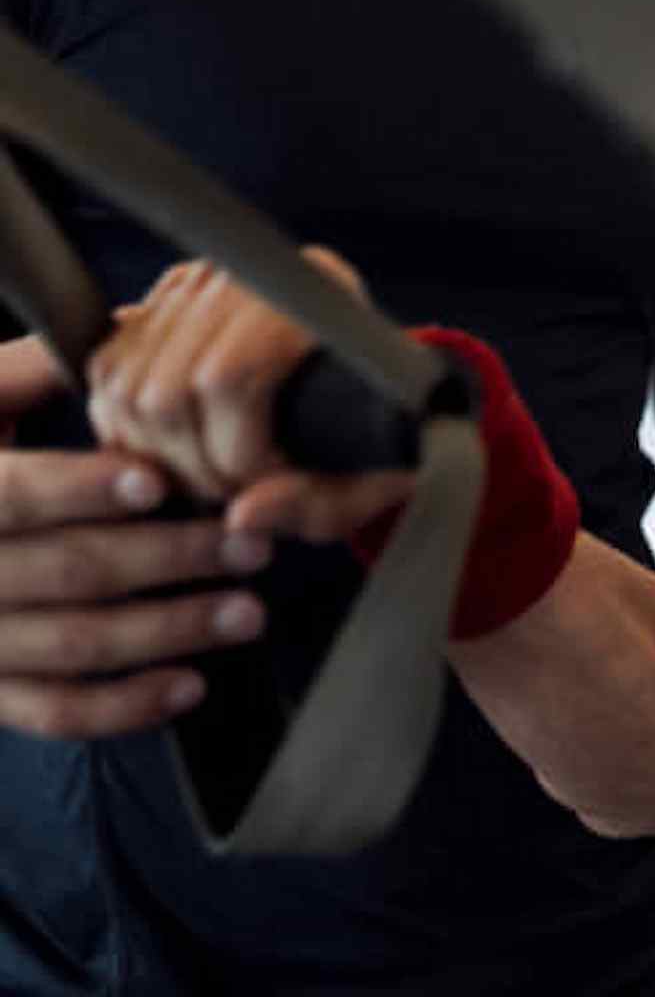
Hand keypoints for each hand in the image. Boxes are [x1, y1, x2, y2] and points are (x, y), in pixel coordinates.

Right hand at [0, 333, 271, 736]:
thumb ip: (41, 366)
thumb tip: (135, 327)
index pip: (11, 496)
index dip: (80, 488)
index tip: (155, 479)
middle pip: (64, 572)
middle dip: (166, 560)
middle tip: (249, 546)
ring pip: (70, 645)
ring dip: (167, 632)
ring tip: (247, 611)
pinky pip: (51, 710)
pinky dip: (122, 706)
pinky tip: (189, 685)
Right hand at [86, 251, 413, 543]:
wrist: (371, 387)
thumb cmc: (372, 437)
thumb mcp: (363, 480)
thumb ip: (310, 502)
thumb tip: (242, 516)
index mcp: (317, 299)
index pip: (229, 379)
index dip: (233, 456)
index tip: (259, 490)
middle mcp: (253, 277)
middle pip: (165, 389)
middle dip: (188, 466)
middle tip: (225, 495)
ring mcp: (205, 281)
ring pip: (126, 384)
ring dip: (150, 453)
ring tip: (202, 477)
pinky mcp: (167, 298)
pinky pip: (109, 369)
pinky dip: (125, 424)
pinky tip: (167, 451)